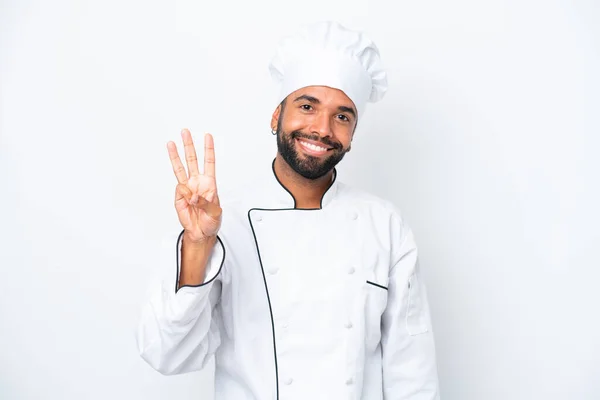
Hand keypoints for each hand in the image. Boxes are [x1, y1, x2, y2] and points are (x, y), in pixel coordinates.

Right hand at [167, 129, 221, 243]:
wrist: (200, 232)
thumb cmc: (211, 221)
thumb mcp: (215, 212)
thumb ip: (205, 202)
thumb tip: (193, 195)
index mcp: (209, 183)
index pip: (209, 162)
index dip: (208, 149)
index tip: (208, 136)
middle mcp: (197, 182)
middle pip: (192, 160)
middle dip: (188, 145)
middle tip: (185, 132)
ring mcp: (187, 188)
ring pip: (180, 168)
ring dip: (175, 155)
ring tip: (170, 143)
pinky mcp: (179, 196)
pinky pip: (180, 190)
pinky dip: (185, 195)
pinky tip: (189, 202)